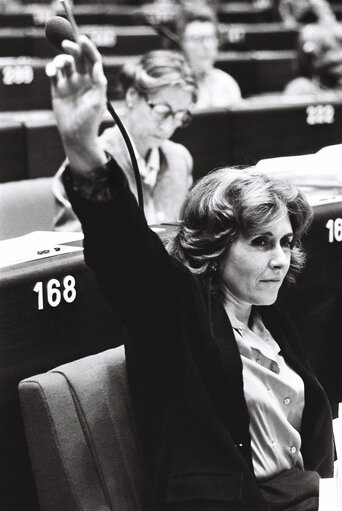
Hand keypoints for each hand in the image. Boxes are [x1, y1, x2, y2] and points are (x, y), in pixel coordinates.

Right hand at [46, 35, 107, 171]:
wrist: (76, 135)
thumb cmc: (90, 121)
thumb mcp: (98, 102)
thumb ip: (99, 83)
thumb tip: (97, 65)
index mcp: (94, 81)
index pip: (93, 60)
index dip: (89, 49)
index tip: (82, 40)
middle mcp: (82, 80)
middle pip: (78, 57)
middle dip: (73, 48)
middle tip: (67, 45)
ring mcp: (69, 84)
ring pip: (64, 63)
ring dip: (61, 59)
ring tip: (60, 65)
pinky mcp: (57, 89)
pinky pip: (53, 74)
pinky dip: (51, 69)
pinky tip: (52, 72)